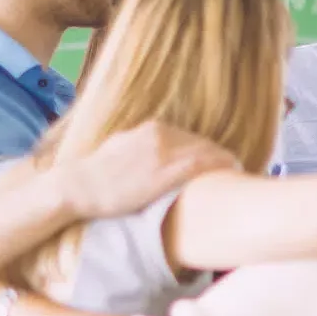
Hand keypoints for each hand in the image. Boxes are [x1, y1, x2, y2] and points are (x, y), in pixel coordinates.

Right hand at [64, 121, 238, 218]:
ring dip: (224, 162)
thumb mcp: (120, 150)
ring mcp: (164, 152)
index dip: (207, 150)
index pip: (190, 137)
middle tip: (234, 169)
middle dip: (218, 157)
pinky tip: (234, 172)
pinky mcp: (165, 172)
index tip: (218, 161)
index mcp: (150, 128)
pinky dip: (221, 166)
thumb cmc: (95, 176)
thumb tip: (151, 158)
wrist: (77, 187)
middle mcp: (161, 135)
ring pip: (207, 151)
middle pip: (202, 143)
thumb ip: (141, 149)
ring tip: (239, 172)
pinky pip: (202, 165)